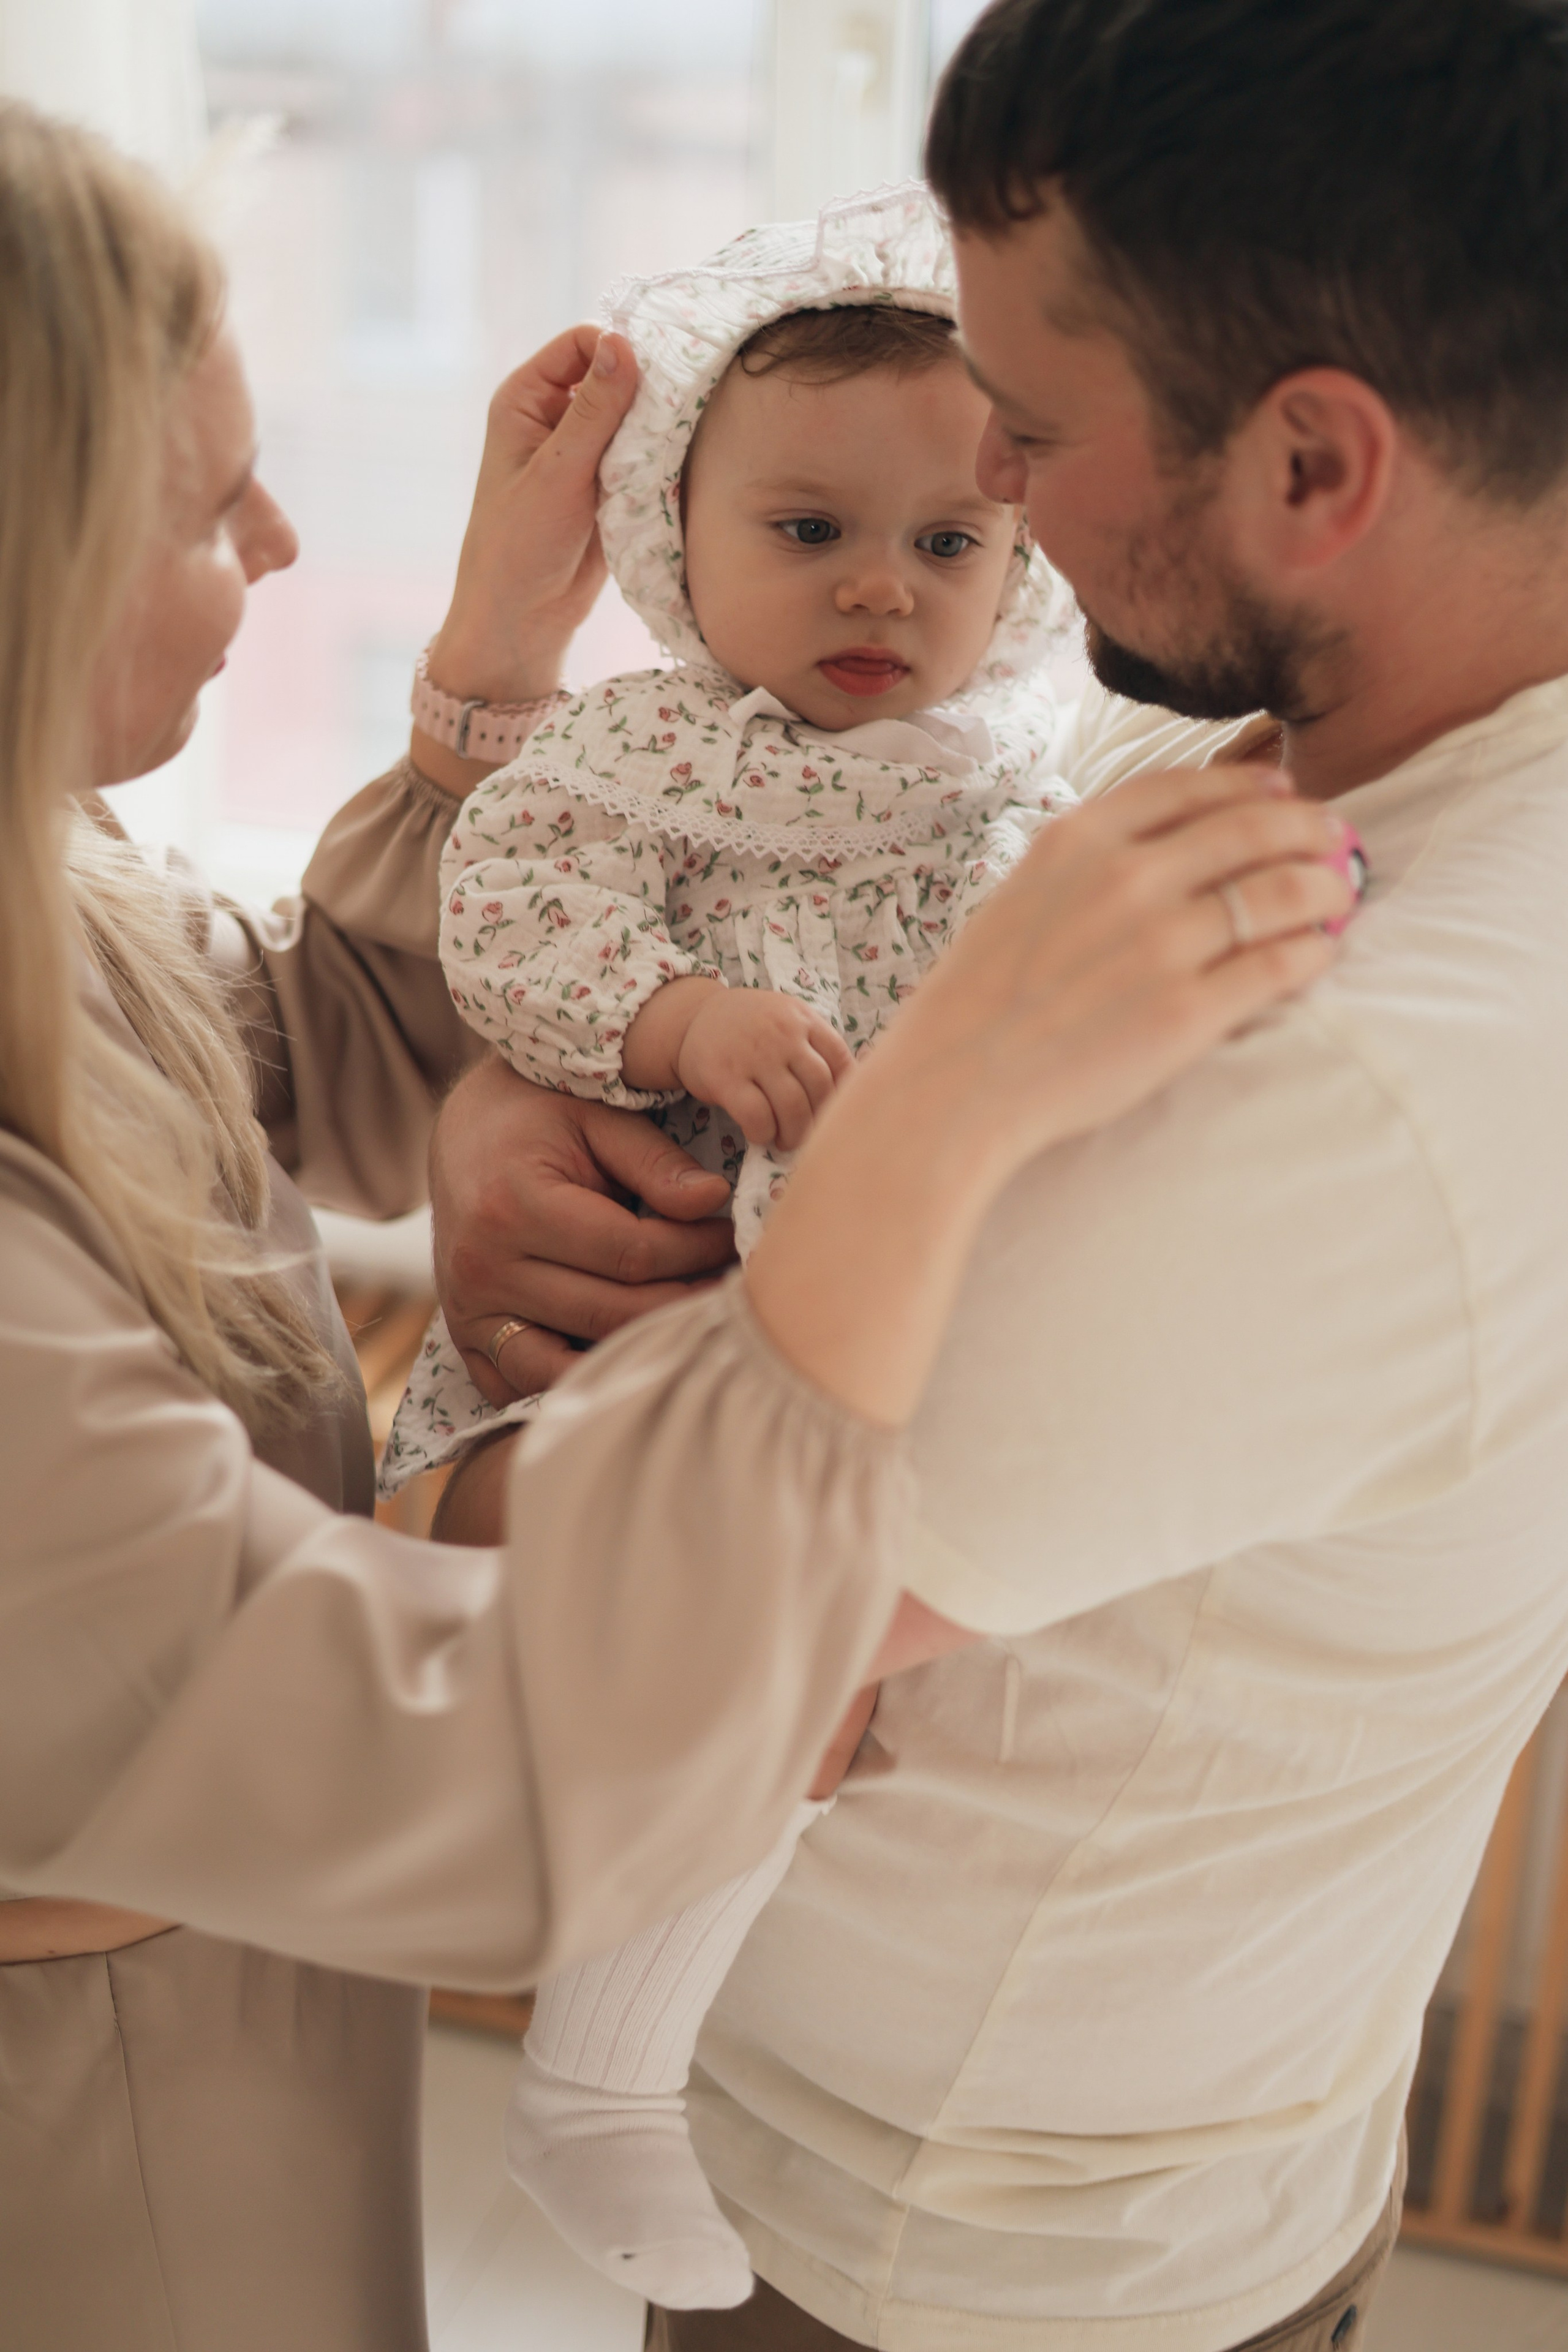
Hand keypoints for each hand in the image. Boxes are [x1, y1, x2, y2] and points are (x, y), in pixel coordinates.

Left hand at [418, 323, 637, 728]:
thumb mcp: (558, 471)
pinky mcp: (609, 483)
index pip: (581, 343)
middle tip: (676, 413)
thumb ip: (594, 409)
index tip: (653, 377)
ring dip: (656, 429)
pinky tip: (673, 472)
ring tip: (674, 448)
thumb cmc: (520, 544)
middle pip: (614, 375)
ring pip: (635, 416)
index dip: (617, 350)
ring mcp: (584, 451)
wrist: (525, 617)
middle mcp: (554, 416)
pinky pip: (644, 455)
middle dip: (645, 390)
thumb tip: (623, 343)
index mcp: (526, 399)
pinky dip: (660, 459)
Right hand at [430, 1055, 735, 1404]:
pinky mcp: (464, 1335)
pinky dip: (570, 1381)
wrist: (464, 1130)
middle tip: (726, 1282)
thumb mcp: (598, 1118)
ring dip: (632, 1352)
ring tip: (682, 1323)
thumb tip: (713, 1199)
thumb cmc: (539, 1116)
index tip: (729, 1236)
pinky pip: (520, 1384)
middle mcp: (482, 1267)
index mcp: (514, 1205)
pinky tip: (619, 1351)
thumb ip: (654, 1160)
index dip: (695, 1251)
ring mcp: (468, 1309)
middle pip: (609, 1313)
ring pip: (567, 1365)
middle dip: (681, 1300)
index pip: (631, 1255)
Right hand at [646, 985, 851, 1147]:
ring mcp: (754, 1054)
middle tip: (809, 1135)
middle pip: (819, 1087)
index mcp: (804, 1019)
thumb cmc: (751, 1029)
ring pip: (792, 1105)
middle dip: (818, 1120)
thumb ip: (817, 1045)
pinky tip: (760, 1134)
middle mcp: (782, 1034)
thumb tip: (855, 1087)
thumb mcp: (788, 1020)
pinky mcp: (725, 1076)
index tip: (836, 1114)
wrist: (693, 1018)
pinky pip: (756, 1115)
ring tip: (786, 1141)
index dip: (844, 1094)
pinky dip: (763, 1132)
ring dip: (794, 1132)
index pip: (841, 1060)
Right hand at [745, 762, 1355, 1428]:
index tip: (1282, 790)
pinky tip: (1322, 951)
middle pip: (1252, 828)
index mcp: (1078, 840)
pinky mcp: (1188, 1012)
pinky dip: (1314, 951)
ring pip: (1280, 891)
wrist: (952, 1087)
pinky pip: (1280, 965)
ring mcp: (1161, 944)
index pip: (1189, 786)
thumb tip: (1171, 848)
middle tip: (1336, 840)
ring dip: (1325, 886)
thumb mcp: (1021, 896)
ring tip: (1341, 893)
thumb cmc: (980, 1000)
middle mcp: (1126, 878)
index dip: (1250, 783)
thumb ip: (1088, 864)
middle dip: (1308, 828)